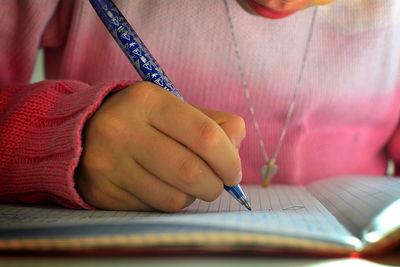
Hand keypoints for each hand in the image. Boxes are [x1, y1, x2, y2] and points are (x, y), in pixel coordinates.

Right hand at [75, 81, 244, 211]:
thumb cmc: (143, 120)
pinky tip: (162, 187)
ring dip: (192, 196)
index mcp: (148, 101)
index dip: (229, 160)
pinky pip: (153, 209)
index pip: (205, 136)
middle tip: (217, 183)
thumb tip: (237, 146)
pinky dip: (168, 202)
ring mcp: (108, 163)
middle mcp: (122, 129)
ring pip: (173, 198)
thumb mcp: (174, 108)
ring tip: (187, 183)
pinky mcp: (102, 191)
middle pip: (191, 172)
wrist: (84, 131)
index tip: (234, 173)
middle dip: (215, 185)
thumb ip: (213, 123)